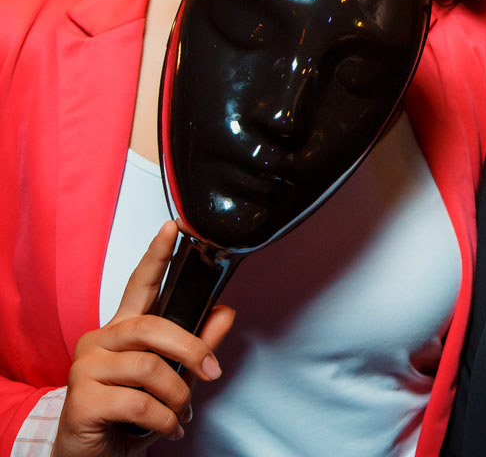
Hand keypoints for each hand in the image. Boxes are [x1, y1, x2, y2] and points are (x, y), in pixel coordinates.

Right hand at [55, 221, 234, 456]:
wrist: (92, 456)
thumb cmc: (128, 414)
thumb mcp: (170, 376)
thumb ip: (196, 343)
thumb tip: (226, 312)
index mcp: (121, 329)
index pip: (138, 284)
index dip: (156, 256)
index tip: (172, 228)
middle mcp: (99, 340)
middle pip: (153, 326)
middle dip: (191, 349)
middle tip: (211, 373)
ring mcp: (85, 367)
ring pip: (149, 366)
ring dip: (177, 394)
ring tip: (178, 413)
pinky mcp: (82, 398)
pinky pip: (139, 401)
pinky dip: (164, 418)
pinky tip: (165, 428)